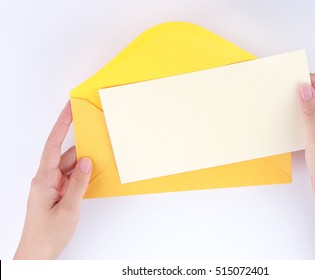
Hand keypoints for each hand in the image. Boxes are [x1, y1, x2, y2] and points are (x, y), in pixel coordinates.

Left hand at [14, 101, 91, 258]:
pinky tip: (93, 176)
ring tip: (99, 163)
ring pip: (70, 168)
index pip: (53, 146)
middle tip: (97, 139)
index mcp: (43, 179)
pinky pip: (71, 178)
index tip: (69, 109)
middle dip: (82, 149)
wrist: (37, 254)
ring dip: (84, 166)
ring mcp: (52, 187)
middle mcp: (46, 180)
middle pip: (65, 156)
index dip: (61, 125)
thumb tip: (87, 162)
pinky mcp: (57, 193)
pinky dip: (82, 176)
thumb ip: (79, 183)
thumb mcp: (68, 208)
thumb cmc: (47, 234)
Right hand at [299, 74, 314, 258]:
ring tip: (284, 105)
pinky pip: (311, 121)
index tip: (292, 80)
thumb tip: (304, 90)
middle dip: (303, 91)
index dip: (310, 80)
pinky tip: (289, 122)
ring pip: (314, 108)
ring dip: (300, 105)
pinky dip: (300, 118)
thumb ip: (311, 114)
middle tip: (284, 91)